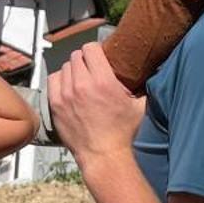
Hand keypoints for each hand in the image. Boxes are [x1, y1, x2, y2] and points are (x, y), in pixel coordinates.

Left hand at [48, 44, 145, 165]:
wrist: (103, 155)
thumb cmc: (123, 132)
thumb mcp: (139, 106)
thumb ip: (142, 86)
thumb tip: (150, 72)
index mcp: (104, 81)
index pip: (91, 48)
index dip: (96, 50)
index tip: (99, 56)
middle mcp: (82, 84)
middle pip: (77, 56)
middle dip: (85, 60)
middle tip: (91, 68)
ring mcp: (66, 94)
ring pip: (65, 67)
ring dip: (73, 70)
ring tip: (80, 79)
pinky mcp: (55, 104)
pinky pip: (53, 80)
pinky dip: (60, 80)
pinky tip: (68, 86)